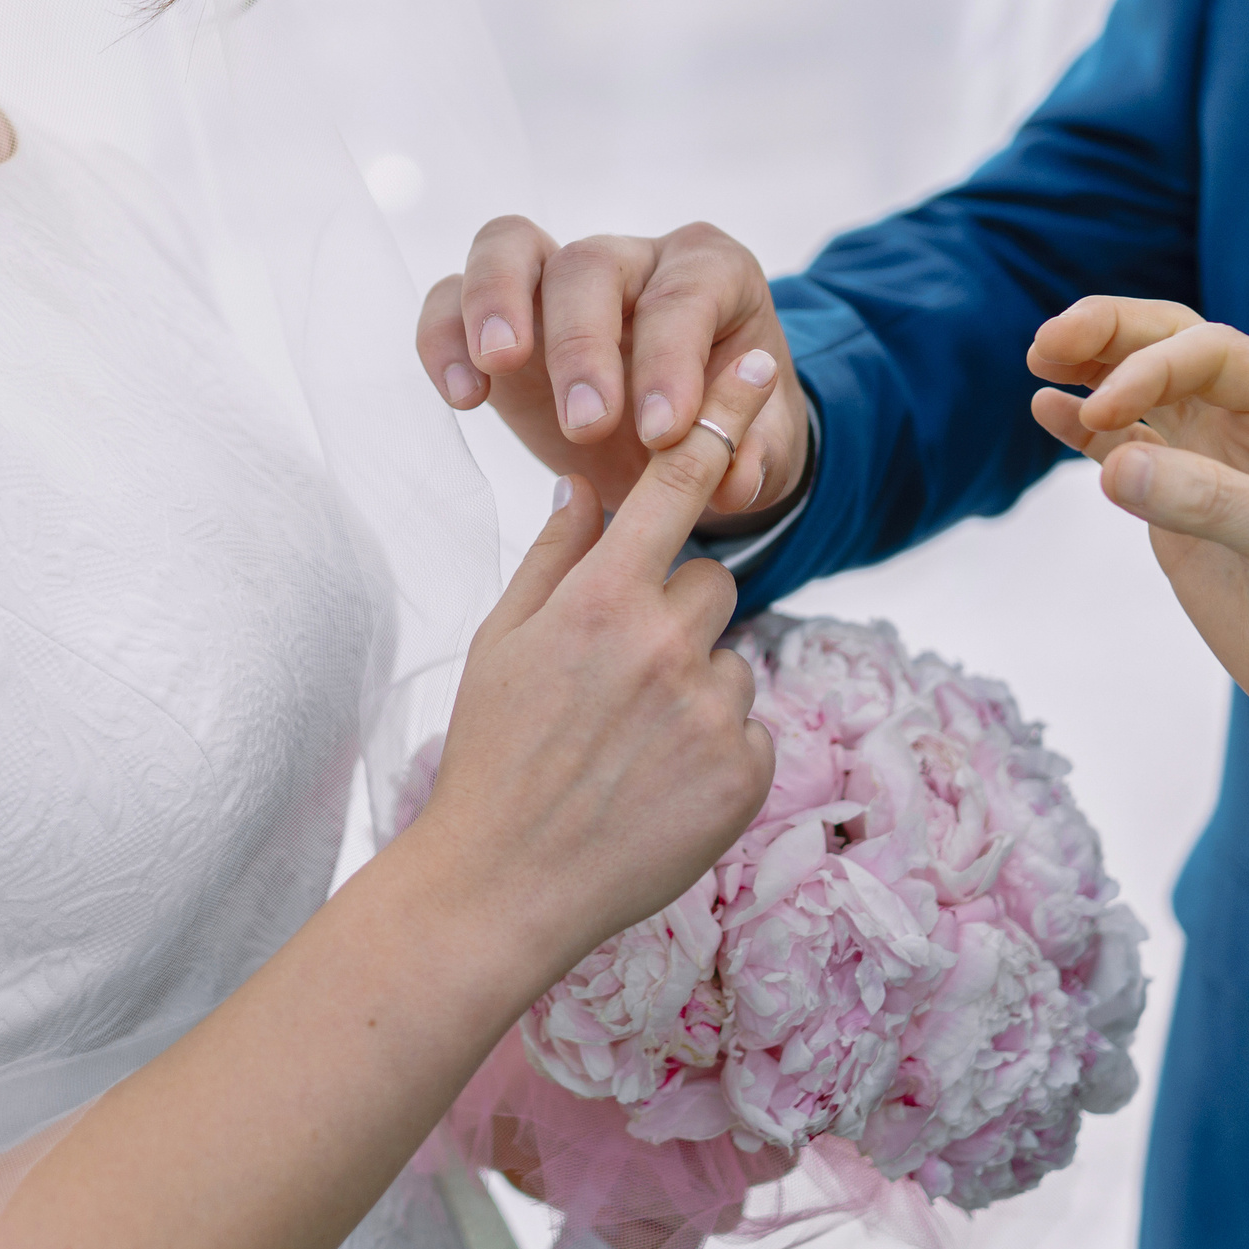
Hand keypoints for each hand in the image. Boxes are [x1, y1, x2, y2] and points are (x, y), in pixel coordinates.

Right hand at [407, 345, 786, 980]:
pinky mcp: (743, 773)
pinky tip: (655, 785)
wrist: (502, 886)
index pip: (676, 483)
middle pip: (711, 580)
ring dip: (694, 686)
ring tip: (629, 744)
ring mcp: (709, 712)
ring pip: (730, 659)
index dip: (720, 416)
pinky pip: (748, 730)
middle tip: (616, 676)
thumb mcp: (501, 642)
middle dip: (675, 611)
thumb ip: (555, 556)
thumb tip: (587, 485)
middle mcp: (662, 645)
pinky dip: (714, 750)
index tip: (756, 362)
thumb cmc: (492, 756)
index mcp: (598, 600)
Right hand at [416, 217, 807, 535]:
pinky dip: (444, 337)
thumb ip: (752, 456)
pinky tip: (464, 396)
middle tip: (585, 425)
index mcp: (711, 274)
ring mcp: (555, 277)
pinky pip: (450, 296)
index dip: (672, 360)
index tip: (662, 432)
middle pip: (590, 264)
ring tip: (496, 369)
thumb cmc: (726, 428)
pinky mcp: (498, 314)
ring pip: (509, 246)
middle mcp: (631, 259)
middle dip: (583, 345)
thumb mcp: (762, 447)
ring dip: (494, 303)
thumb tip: (731, 477)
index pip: (685, 295)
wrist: (677, 442)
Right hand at [1027, 296, 1248, 802]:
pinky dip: (1081, 432)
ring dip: (1090, 370)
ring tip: (1040, 359)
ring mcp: (1212, 464)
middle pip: (1171, 348)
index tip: (1104, 413)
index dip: (1150, 368)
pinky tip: (1045, 408)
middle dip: (1110, 335)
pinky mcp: (1178, 510)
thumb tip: (1115, 466)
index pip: (1212, 354)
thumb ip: (1208, 500)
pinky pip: (1123, 452)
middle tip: (1049, 340)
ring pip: (1141, 393)